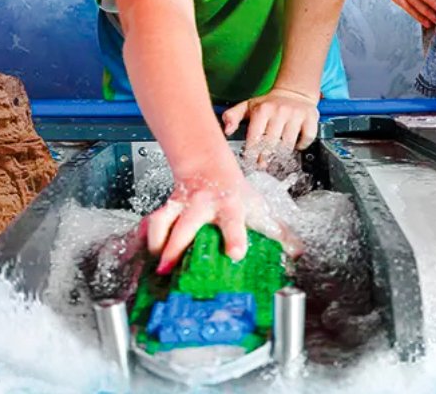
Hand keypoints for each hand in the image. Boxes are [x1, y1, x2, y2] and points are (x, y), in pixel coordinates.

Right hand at [143, 160, 299, 273]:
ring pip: (162, 220)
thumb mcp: (260, 209)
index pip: (233, 222)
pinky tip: (137, 253)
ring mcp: (180, 207)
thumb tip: (298, 252)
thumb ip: (278, 233)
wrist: (209, 169)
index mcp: (229, 207)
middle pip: (188, 223)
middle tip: (170, 267)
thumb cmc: (235, 193)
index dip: (235, 238)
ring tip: (154, 264)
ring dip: (156, 242)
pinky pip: (149, 223)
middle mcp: (202, 206)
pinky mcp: (165, 210)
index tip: (236, 254)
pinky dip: (141, 237)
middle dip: (178, 244)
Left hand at [221, 86, 320, 154]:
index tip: (251, 162)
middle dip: (265, 158)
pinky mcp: (310, 117)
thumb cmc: (269, 104)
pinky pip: (307, 138)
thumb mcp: (248, 106)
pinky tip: (295, 146)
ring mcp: (296, 114)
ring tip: (276, 157)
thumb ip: (232, 116)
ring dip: (282, 154)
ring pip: (288, 143)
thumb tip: (227, 131)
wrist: (294, 92)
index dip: (252, 153)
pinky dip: (301, 146)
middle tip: (262, 165)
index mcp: (262, 110)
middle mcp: (280, 111)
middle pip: (271, 144)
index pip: (255, 137)